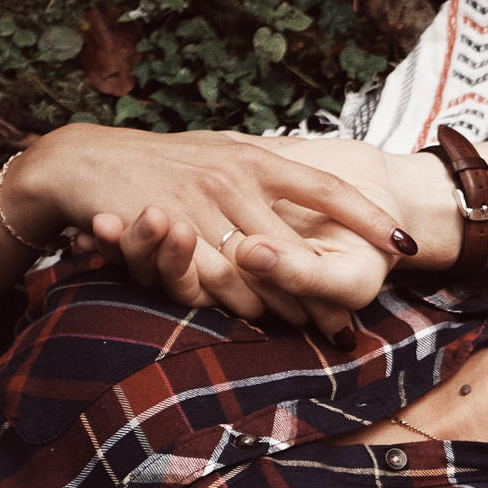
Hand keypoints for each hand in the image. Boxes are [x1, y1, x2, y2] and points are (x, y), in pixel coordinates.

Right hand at [12, 126, 414, 336]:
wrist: (83, 162)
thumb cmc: (161, 165)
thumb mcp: (219, 154)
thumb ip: (265, 176)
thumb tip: (315, 196)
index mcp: (255, 157)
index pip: (327, 187)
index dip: (368, 216)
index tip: (404, 243)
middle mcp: (233, 177)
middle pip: (296, 246)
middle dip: (323, 293)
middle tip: (350, 326)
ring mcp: (201, 204)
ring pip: (256, 271)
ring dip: (283, 307)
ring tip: (313, 333)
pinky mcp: (170, 231)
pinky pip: (213, 281)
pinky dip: (236, 305)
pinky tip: (253, 319)